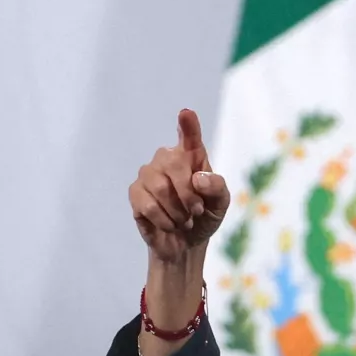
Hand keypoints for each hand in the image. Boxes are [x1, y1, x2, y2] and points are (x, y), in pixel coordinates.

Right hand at [129, 109, 229, 262]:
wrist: (186, 242)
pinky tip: (170, 224)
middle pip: (174, 163)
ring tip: (185, 220)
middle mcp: (167, 158)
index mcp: (193, 156)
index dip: (188, 125)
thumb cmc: (205, 216)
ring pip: (160, 187)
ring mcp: (148, 174)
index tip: (186, 113)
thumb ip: (217, 188)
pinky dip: (164, 219)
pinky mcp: (135, 193)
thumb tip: (198, 177)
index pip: (190, 137)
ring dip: (178, 210)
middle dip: (189, 193)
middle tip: (197, 211)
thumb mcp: (221, 204)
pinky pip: (147, 204)